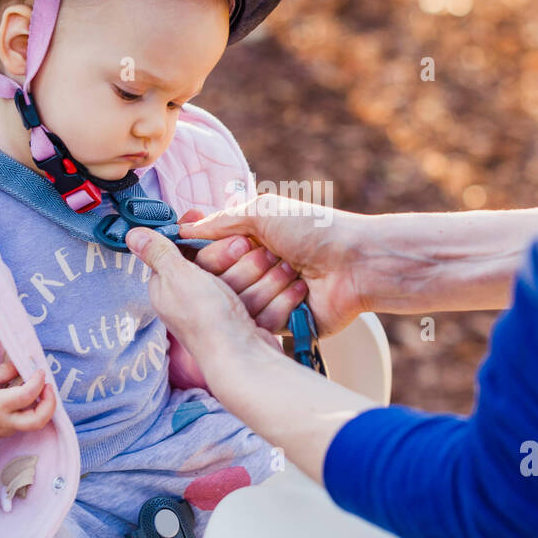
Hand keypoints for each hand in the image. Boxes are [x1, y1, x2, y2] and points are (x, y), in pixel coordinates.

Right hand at [0, 353, 55, 441]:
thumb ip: (5, 371)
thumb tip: (24, 366)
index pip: (27, 395)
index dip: (39, 381)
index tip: (40, 371)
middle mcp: (3, 422)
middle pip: (38, 421)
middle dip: (50, 404)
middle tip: (48, 387)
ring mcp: (4, 431)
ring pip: (32, 423)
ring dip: (40, 407)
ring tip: (36, 389)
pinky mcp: (2, 434)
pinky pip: (22, 424)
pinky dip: (29, 411)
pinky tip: (24, 398)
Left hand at [126, 226, 280, 367]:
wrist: (243, 359)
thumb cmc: (206, 319)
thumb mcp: (176, 276)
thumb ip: (158, 252)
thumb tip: (131, 234)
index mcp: (170, 286)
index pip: (192, 250)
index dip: (213, 242)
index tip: (233, 236)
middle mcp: (194, 299)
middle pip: (224, 263)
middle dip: (244, 263)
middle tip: (252, 261)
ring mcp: (224, 311)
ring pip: (249, 279)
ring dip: (267, 278)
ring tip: (281, 275)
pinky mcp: (247, 321)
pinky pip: (267, 299)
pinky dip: (280, 296)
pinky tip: (293, 287)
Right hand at [178, 208, 307, 334]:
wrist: (355, 261)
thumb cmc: (312, 229)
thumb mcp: (261, 213)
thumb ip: (219, 222)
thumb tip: (181, 229)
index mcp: (245, 246)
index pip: (205, 261)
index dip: (215, 256)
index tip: (237, 246)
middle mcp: (251, 274)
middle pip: (217, 286)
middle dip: (245, 268)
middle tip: (273, 255)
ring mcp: (265, 301)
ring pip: (238, 306)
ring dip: (267, 284)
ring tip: (293, 270)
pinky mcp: (281, 325)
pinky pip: (261, 324)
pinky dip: (282, 304)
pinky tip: (303, 290)